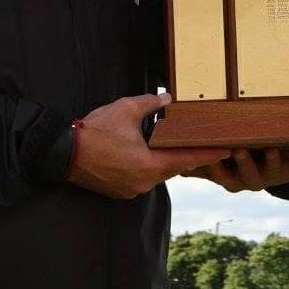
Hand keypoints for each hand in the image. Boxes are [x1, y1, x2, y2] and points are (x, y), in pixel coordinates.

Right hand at [67, 93, 229, 198]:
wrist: (62, 154)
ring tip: (183, 145)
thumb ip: (151, 104)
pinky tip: (154, 152)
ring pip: (159, 173)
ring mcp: (131, 189)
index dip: (208, 155)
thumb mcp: (126, 109)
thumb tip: (167, 98)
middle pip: (174, 168)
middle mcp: (144, 182)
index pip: (186, 160)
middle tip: (209, 144)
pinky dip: (152, 165)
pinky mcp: (121, 190)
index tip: (227, 150)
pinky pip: (144, 177)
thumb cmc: (95, 132)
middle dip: (189, 155)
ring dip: (168, 160)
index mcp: (149, 166)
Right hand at [184, 148, 288, 192]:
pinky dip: (273, 158)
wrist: (282, 166)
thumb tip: (173, 148)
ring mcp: (257, 178)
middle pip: (225, 177)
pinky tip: (272, 149)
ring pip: (249, 173)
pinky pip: (274, 167)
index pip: (208, 171)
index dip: (198, 165)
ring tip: (239, 150)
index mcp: (224, 175)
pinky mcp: (276, 172)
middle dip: (218, 168)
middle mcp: (238, 180)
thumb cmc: (248, 157)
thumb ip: (203, 154)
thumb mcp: (226, 156)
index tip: (187, 157)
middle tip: (212, 155)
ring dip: (244, 163)